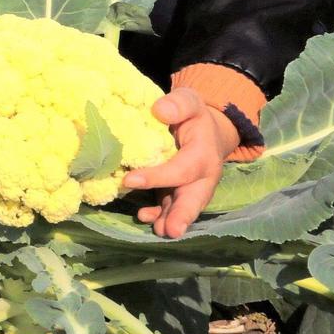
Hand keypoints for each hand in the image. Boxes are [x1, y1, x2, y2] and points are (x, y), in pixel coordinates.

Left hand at [123, 88, 236, 237]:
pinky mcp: (178, 192)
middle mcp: (201, 176)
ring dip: (170, 220)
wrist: (203, 130)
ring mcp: (190, 187)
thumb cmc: (192, 115)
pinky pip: (171, 207)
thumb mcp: (190, 102)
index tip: (129, 180)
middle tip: (170, 231)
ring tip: (158, 231)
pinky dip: (159, 214)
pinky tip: (145, 216)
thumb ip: (179, 104)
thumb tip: (160, 110)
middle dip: (182, 215)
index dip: (157, 177)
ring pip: (182, 207)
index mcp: (203, 154)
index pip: (181, 169)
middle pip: (194, 198)